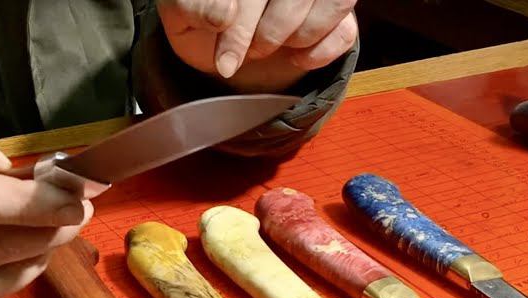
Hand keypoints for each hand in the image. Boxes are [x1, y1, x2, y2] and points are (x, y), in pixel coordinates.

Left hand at [158, 0, 358, 92]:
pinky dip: (320, 53)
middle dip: (270, 34)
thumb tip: (224, 14)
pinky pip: (345, 31)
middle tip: (249, 52)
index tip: (225, 62)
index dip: (243, 28)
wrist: (217, 35)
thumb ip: (196, 7)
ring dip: (300, 37)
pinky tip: (295, 59)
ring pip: (335, 3)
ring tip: (271, 48)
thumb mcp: (182, 12)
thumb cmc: (200, 14)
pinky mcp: (337, 11)